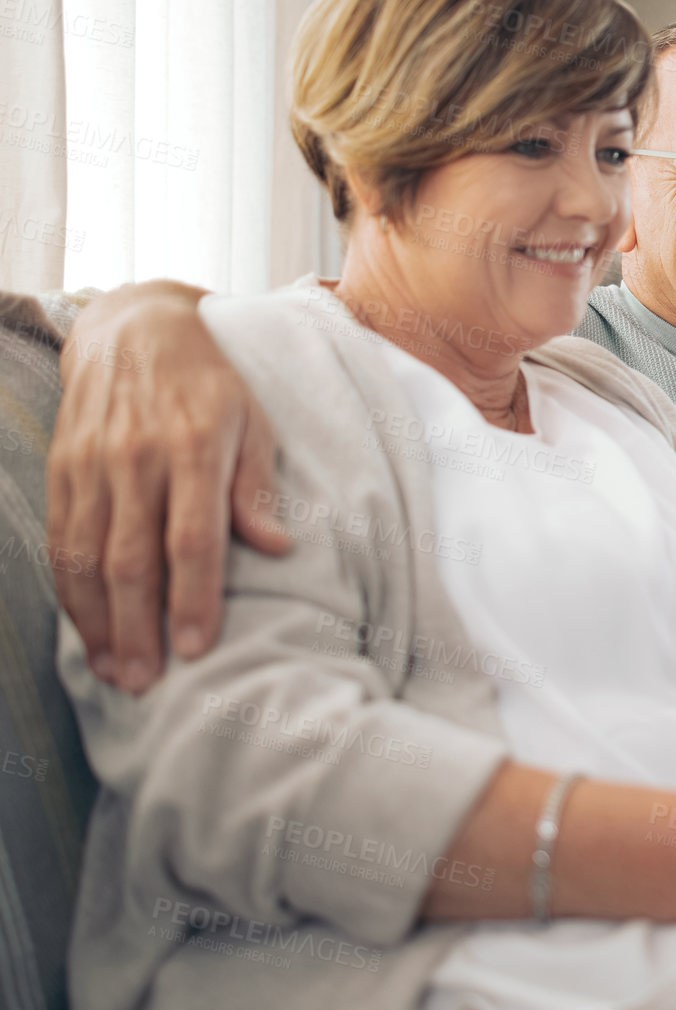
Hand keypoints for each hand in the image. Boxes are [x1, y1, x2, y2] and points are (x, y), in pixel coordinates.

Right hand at [48, 281, 287, 692]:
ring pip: (86, 557)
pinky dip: (71, 593)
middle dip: (139, 626)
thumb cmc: (212, 382)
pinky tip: (88, 631)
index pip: (191, 537)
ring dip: (98, 622)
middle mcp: (136, 459)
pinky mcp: (62, 469)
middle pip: (131, 558)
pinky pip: (61, 541)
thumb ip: (258, 486)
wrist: (136, 326)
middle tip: (150, 683)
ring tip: (119, 672)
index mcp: (193, 446)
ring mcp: (91, 465)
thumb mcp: (254, 420)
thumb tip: (278, 548)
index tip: (198, 648)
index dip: (192, 597)